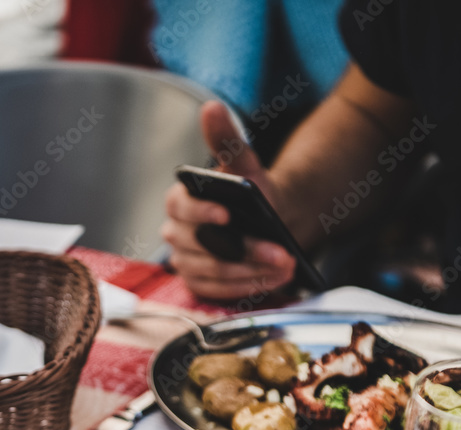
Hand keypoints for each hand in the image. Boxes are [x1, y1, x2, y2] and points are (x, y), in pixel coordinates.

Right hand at [161, 101, 296, 300]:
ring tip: (285, 265)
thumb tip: (212, 108)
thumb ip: (227, 140)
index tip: (228, 215)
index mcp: (178, 201)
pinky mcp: (198, 284)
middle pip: (204, 246)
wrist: (265, 223)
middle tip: (279, 252)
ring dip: (253, 271)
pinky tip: (274, 280)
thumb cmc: (250, 195)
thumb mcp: (244, 166)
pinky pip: (219, 291)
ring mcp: (185, 262)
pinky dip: (248, 287)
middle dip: (246, 250)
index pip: (182, 209)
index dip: (203, 213)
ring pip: (215, 272)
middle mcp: (175, 234)